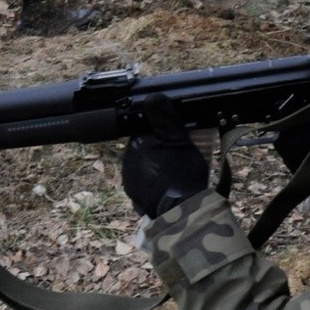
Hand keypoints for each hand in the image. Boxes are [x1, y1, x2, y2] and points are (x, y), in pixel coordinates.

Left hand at [121, 96, 209, 218]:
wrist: (180, 213)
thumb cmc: (181, 174)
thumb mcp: (178, 139)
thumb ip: (164, 117)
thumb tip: (152, 96)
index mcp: (135, 144)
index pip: (147, 130)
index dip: (163, 132)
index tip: (178, 137)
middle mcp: (128, 162)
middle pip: (146, 148)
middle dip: (161, 150)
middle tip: (181, 155)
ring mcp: (131, 183)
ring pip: (146, 166)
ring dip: (159, 167)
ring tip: (178, 173)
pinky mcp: (137, 200)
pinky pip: (147, 185)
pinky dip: (158, 183)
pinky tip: (172, 186)